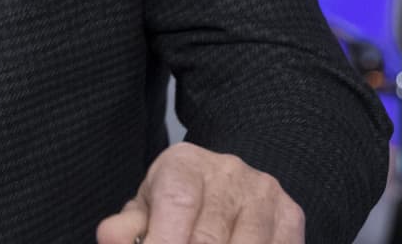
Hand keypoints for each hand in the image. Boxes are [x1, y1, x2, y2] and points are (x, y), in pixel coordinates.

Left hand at [96, 141, 304, 243]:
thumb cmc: (178, 203)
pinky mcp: (291, 215)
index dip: (165, 242)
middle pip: (210, 236)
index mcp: (185, 164)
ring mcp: (264, 193)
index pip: (177, 204)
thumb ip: (129, 227)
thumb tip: (109, 238)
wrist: (226, 185)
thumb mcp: (148, 209)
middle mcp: (229, 171)